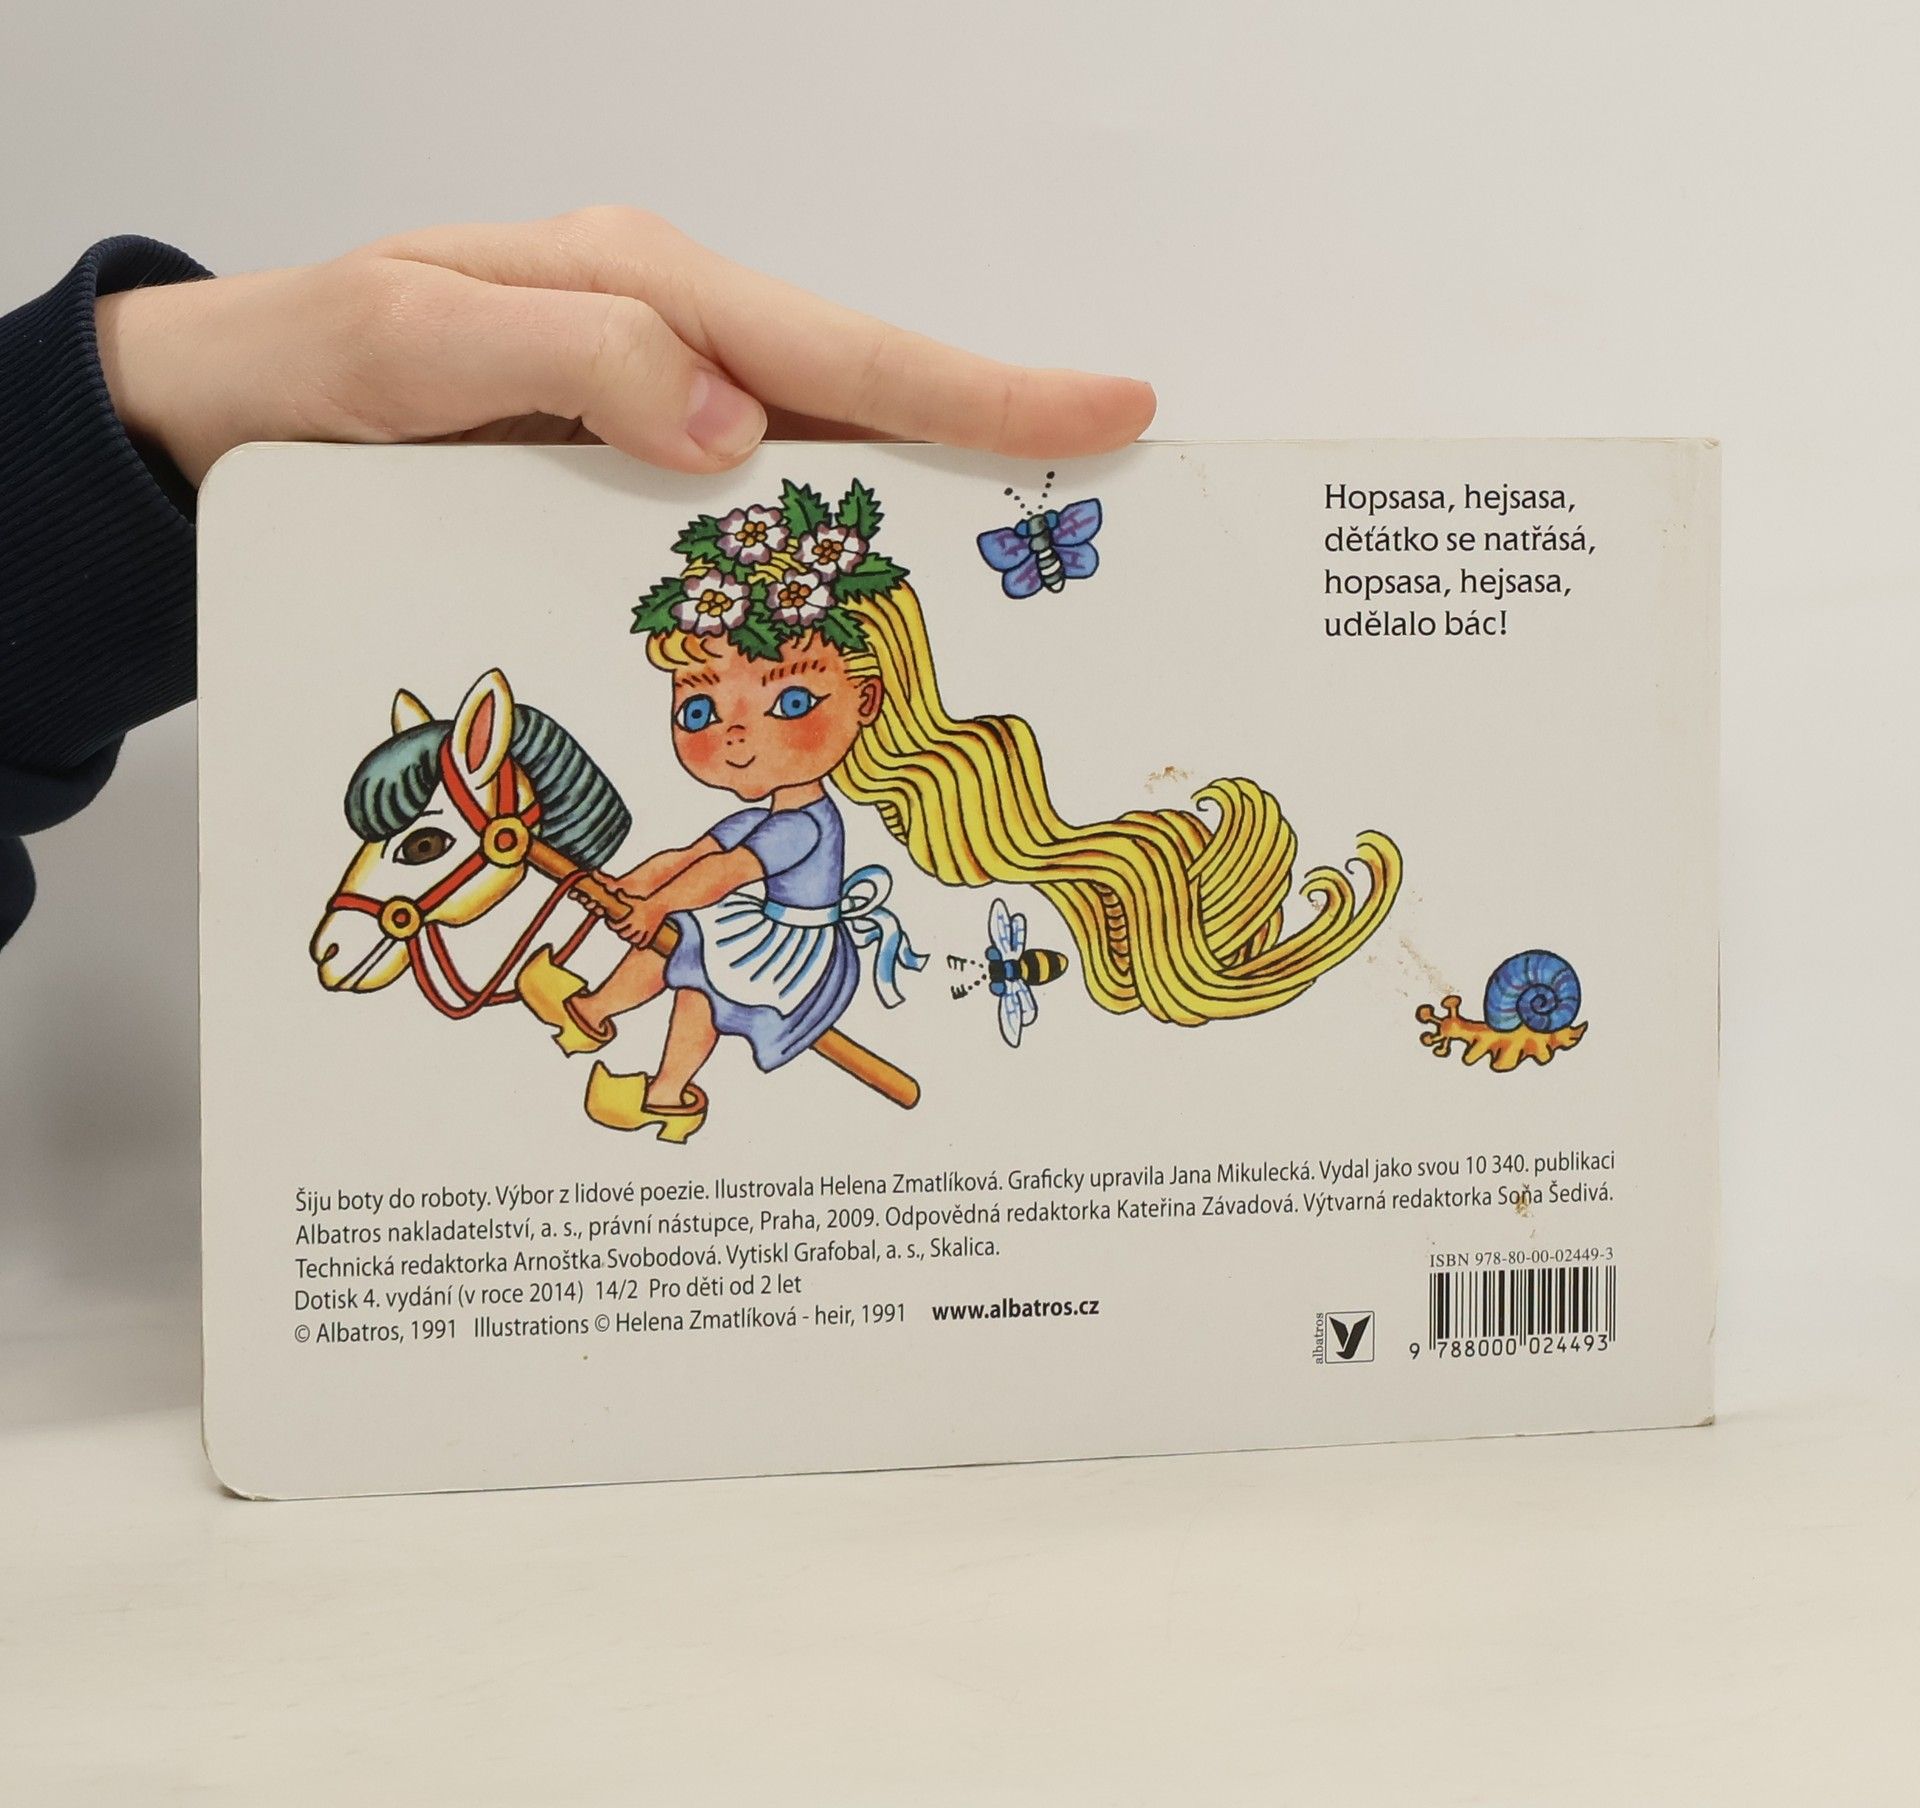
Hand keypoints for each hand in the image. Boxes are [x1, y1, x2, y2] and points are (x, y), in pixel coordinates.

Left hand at [93, 208, 1156, 485]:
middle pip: (869, 398)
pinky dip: (833, 550)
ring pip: (829, 459)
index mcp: (645, 288)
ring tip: (1029, 564)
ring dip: (927, 510)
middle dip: (994, 446)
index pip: (844, 349)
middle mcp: (674, 341)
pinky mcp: (638, 471)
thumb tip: (737, 426)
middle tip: (1110, 497)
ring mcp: (662, 408)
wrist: (225, 419)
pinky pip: (763, 510)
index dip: (982, 392)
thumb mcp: (412, 342)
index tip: (1110, 411)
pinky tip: (874, 600)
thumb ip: (574, 355)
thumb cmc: (305, 369)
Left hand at [605, 885, 664, 952]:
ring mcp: (646, 929)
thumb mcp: (635, 900)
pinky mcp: (652, 931)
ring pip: (635, 940)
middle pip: (625, 934)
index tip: (609, 922)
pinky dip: (641, 944)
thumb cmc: (647, 901)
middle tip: (618, 930)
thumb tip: (617, 892)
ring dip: (630, 939)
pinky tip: (638, 944)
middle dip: (620, 933)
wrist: (662, 903)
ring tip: (628, 936)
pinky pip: (646, 941)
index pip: (618, 925)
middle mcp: (638, 925)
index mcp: (633, 917)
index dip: (611, 925)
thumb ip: (624, 897)